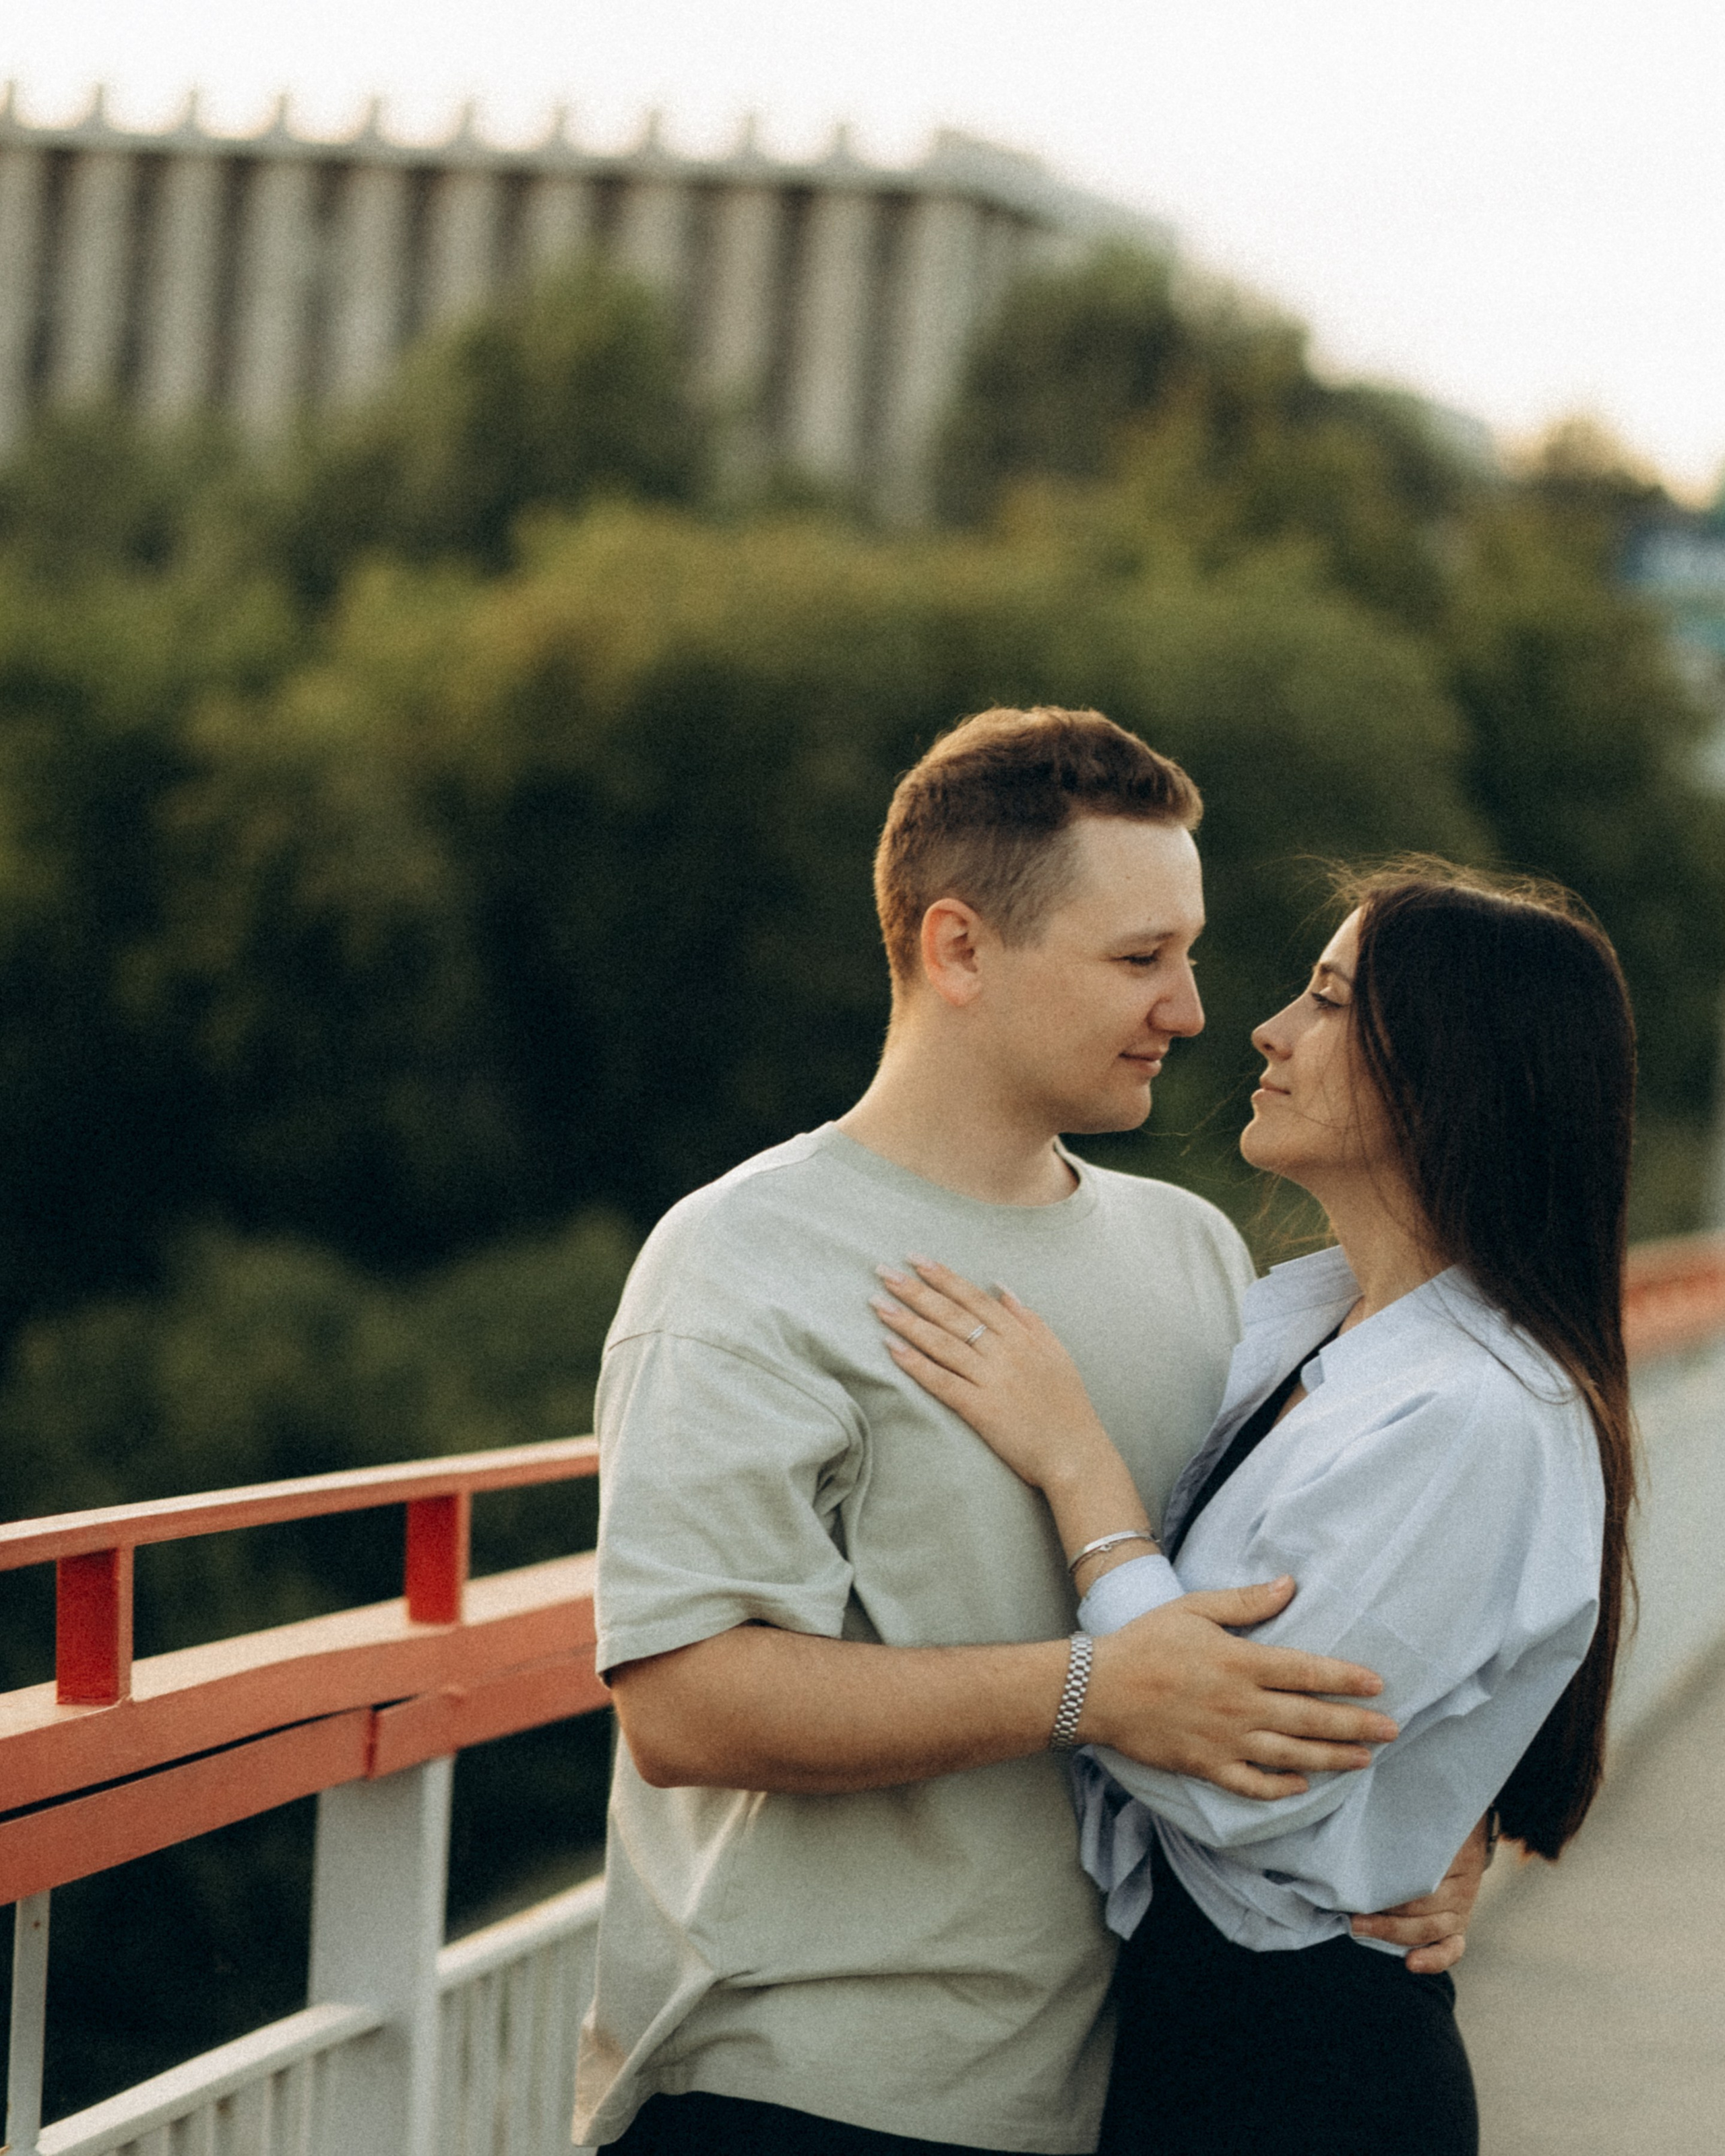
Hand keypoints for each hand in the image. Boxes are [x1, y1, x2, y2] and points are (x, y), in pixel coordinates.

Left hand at [873, 1257, 1113, 1489]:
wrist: (1077, 1454)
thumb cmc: (1068, 1406)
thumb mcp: (1056, 1352)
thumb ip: (1029, 1318)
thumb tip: (1001, 1287)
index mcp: (1021, 1337)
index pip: (974, 1298)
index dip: (943, 1277)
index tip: (916, 1259)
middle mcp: (1005, 1352)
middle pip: (953, 1314)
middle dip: (916, 1290)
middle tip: (883, 1271)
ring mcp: (992, 1380)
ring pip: (943, 1343)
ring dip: (908, 1321)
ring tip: (877, 1303)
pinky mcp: (981, 1410)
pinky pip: (942, 1382)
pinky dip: (916, 1364)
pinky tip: (891, 1348)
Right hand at [1082, 1580, 1397, 1798]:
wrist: (1097, 1688)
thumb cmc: (1146, 1641)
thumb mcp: (1195, 1608)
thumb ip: (1246, 1602)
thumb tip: (1290, 1584)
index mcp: (1241, 1662)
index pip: (1308, 1672)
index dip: (1347, 1680)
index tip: (1378, 1686)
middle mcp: (1241, 1705)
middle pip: (1311, 1718)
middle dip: (1356, 1725)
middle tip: (1392, 1730)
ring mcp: (1226, 1740)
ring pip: (1291, 1754)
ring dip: (1332, 1757)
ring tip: (1364, 1760)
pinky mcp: (1206, 1766)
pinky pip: (1252, 1784)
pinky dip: (1281, 1788)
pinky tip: (1302, 1786)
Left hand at [1350, 1812, 1489, 1972]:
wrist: (1467, 1833)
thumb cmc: (1435, 1824)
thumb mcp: (1426, 1819)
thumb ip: (1405, 1827)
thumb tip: (1370, 1814)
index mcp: (1454, 1857)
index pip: (1421, 1874)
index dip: (1391, 1879)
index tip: (1362, 1881)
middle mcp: (1459, 1886)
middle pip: (1420, 1903)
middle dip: (1384, 1909)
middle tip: (1349, 1909)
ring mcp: (1460, 1910)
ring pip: (1428, 1928)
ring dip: (1391, 1930)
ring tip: (1358, 1926)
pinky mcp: (1457, 1928)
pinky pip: (1451, 1950)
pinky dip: (1433, 1960)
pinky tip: (1411, 1963)